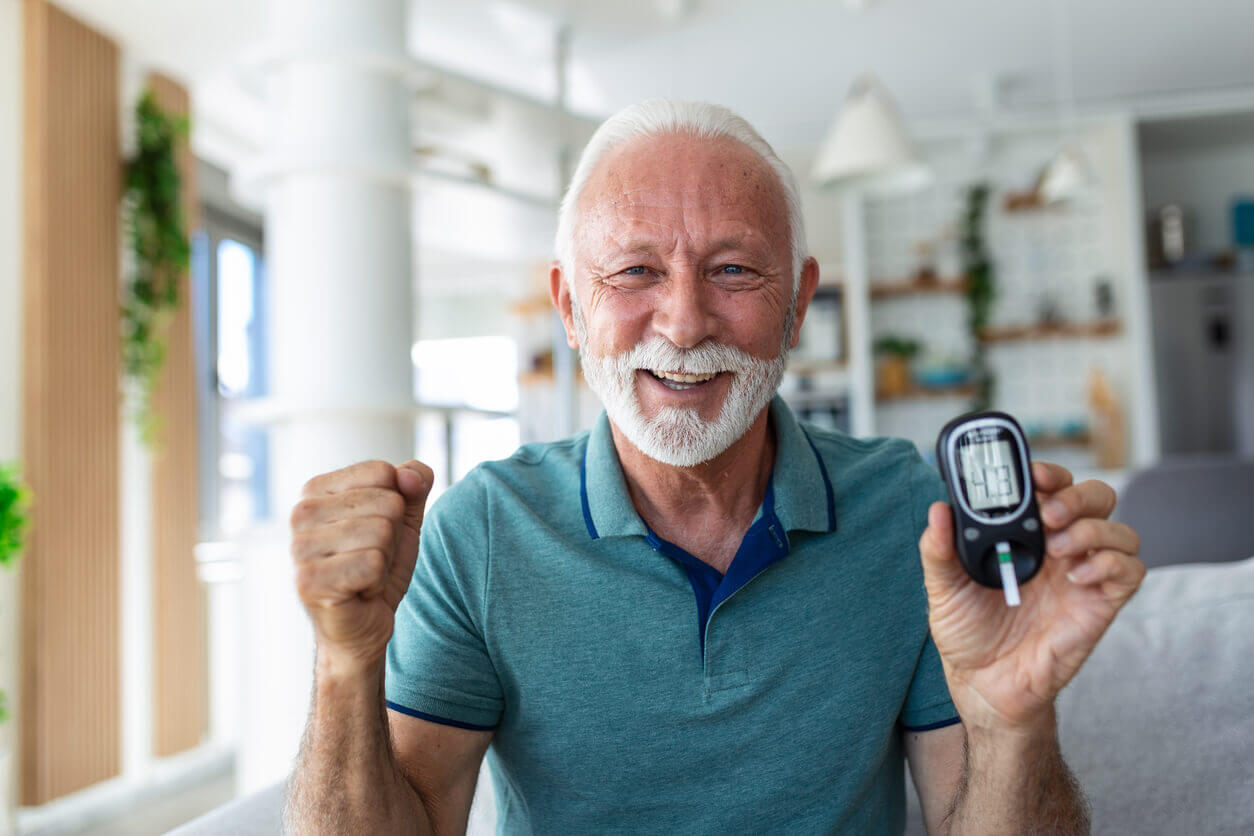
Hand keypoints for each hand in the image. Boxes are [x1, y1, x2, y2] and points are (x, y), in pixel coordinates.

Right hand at [290, 459, 433, 674]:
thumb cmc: (378, 567)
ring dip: (385, 561)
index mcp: (316, 490)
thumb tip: (411, 475)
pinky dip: (377, 581)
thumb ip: (415, 483)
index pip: (383, 472)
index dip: (396, 506)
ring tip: (365, 575)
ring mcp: (300, 547)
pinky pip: (373, 563)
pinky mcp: (309, 580)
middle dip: (393, 537)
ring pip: (381, 532)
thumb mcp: (404, 518)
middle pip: (387, 503)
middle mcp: (300, 513)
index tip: (376, 533)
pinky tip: (359, 591)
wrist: (363, 626)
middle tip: (372, 560)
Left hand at [918, 461, 1143, 731]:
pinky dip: (1110, 563)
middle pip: (1096, 498)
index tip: (1034, 473)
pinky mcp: (1100, 604)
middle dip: (1078, 495)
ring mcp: (1083, 575)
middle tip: (1049, 513)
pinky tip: (1076, 576)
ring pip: (1120, 530)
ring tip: (1058, 548)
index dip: (1050, 473)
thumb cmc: (967, 632)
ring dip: (1094, 529)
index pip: (1052, 487)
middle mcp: (1060, 548)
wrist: (983, 684)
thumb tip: (938, 511)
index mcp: (1025, 535)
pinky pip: (1130, 571)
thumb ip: (938, 549)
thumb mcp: (942, 587)